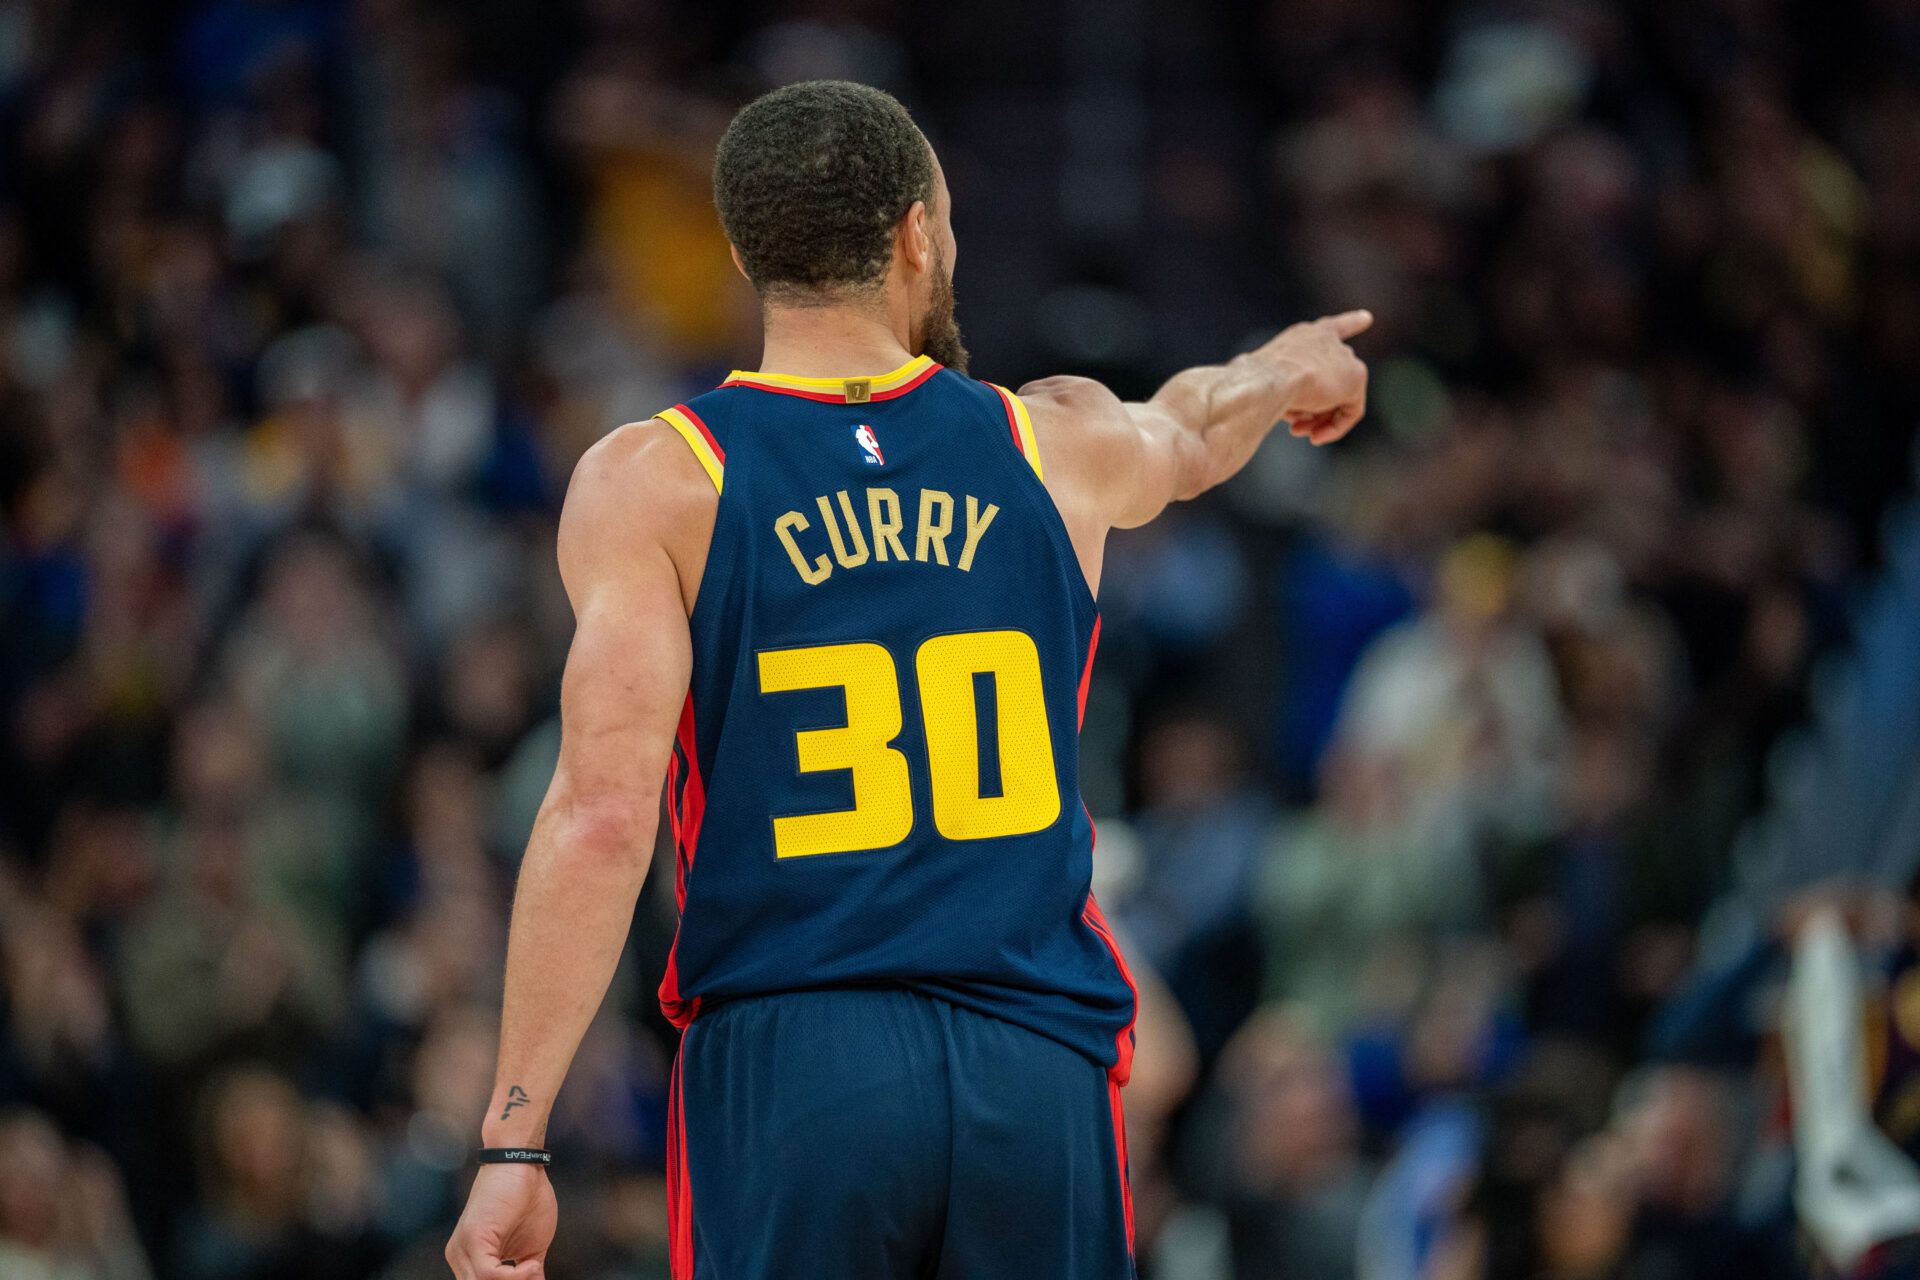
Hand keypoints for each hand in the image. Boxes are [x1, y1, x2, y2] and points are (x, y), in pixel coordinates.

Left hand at [446, 1163, 557, 1279]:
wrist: (522, 1162)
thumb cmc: (529, 1198)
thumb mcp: (532, 1248)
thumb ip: (529, 1273)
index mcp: (470, 1261)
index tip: (533, 1278)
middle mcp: (460, 1258)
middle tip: (535, 1275)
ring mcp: (462, 1249)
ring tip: (534, 1269)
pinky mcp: (472, 1238)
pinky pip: (486, 1274)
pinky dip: (512, 1277)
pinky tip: (530, 1265)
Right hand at [1264, 309, 1371, 444]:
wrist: (1269, 380)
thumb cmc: (1258, 381)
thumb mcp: (1270, 382)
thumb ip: (1289, 388)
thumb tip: (1292, 402)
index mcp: (1305, 336)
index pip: (1332, 327)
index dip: (1350, 323)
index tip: (1367, 318)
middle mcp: (1327, 340)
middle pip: (1334, 378)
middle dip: (1316, 409)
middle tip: (1295, 428)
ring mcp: (1344, 357)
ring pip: (1340, 399)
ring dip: (1320, 420)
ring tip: (1300, 431)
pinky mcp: (1355, 376)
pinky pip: (1351, 411)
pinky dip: (1335, 427)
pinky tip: (1316, 436)